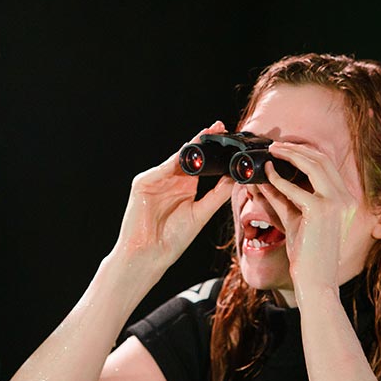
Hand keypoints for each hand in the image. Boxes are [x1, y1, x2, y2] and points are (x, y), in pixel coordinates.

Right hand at [111, 122, 235, 274]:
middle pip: (188, 155)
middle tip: (220, 126)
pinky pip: (163, 168)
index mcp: (184, 188)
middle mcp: (170, 180)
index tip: (228, 138)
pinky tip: (189, 152)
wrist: (149, 254)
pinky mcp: (143, 182)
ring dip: (192, 145)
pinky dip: (176, 159)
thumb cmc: (172, 239)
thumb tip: (237, 178)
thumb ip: (218, 194)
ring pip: (176, 158)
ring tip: (209, 133)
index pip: (200, 163)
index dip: (213, 151)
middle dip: (203, 140)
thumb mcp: (201, 213)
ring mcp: (156, 180)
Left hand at [257, 141, 367, 298]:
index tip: (285, 148)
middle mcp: (345, 198)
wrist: (316, 280)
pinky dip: (278, 179)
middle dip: (296, 148)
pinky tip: (267, 175)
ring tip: (271, 151)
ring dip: (290, 154)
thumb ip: (282, 196)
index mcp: (345, 200)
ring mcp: (336, 203)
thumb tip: (264, 176)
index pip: (327, 165)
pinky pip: (294, 188)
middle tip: (274, 146)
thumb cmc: (307, 253)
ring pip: (313, 164)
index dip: (305, 152)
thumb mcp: (294, 218)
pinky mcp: (320, 211)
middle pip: (322, 159)